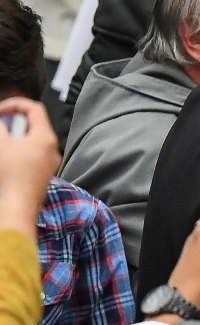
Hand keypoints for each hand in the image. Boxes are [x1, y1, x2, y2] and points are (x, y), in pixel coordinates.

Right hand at [0, 99, 60, 239]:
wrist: (19, 204)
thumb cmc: (11, 174)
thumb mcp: (2, 144)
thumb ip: (1, 128)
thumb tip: (2, 125)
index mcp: (46, 137)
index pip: (35, 108)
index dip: (15, 104)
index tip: (0, 111)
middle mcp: (53, 148)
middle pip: (35, 123)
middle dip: (14, 120)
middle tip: (1, 125)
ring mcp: (51, 161)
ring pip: (34, 139)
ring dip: (17, 135)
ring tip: (3, 141)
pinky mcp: (45, 172)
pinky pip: (35, 153)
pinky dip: (21, 148)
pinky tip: (8, 155)